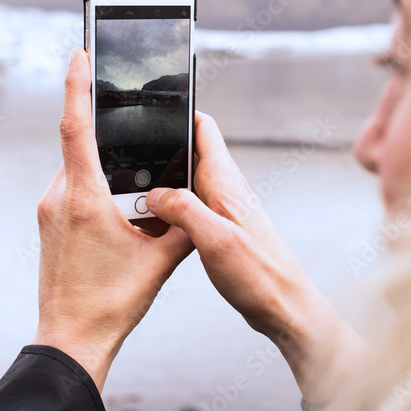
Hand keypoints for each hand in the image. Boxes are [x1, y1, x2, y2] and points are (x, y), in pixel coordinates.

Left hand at [33, 48, 193, 391]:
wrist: (72, 338)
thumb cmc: (111, 303)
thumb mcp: (161, 260)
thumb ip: (184, 224)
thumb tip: (200, 201)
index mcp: (84, 198)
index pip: (76, 126)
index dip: (77, 84)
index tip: (80, 51)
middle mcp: (58, 198)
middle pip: (81, 147)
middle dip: (106, 131)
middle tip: (126, 115)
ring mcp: (48, 212)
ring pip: (78, 171)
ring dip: (104, 167)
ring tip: (132, 185)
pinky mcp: (48, 226)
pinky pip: (73, 191)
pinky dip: (96, 188)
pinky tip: (119, 212)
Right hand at [146, 113, 365, 399]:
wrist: (284, 308)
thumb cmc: (261, 276)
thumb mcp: (215, 240)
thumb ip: (183, 209)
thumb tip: (154, 193)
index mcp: (225, 182)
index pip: (203, 128)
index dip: (180, 111)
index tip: (153, 103)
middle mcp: (225, 190)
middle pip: (188, 153)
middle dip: (159, 148)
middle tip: (127, 153)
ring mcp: (223, 209)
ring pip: (185, 181)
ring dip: (161, 181)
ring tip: (132, 191)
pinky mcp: (220, 229)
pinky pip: (188, 207)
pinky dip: (168, 208)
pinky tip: (154, 223)